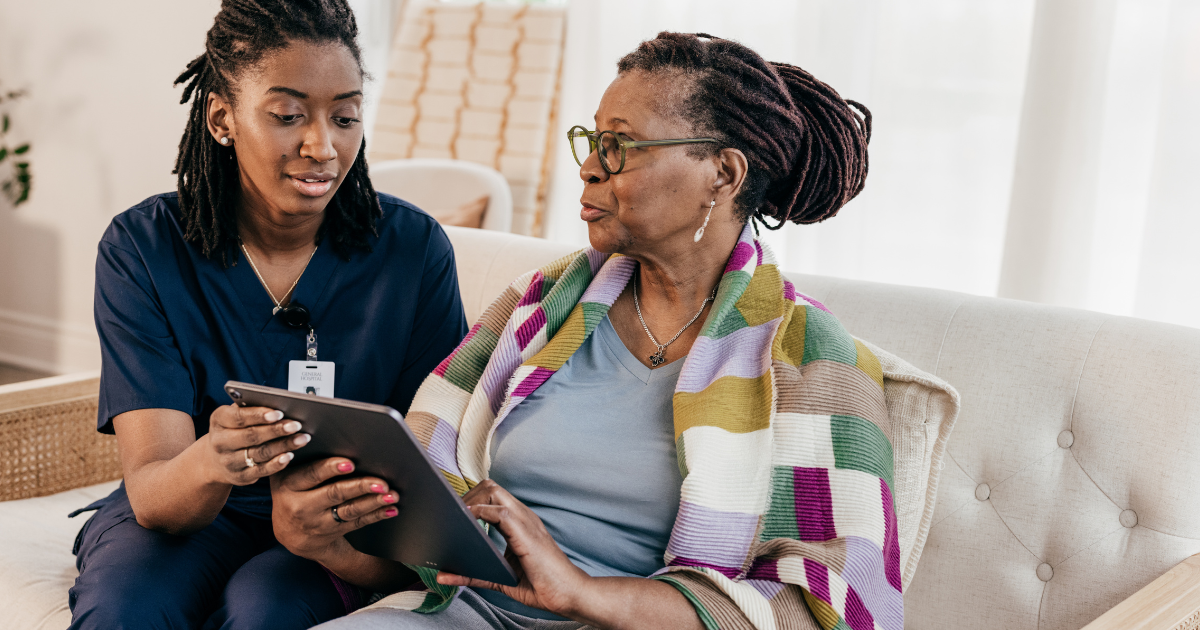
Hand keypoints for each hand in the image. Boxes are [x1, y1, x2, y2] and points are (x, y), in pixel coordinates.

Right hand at [205, 404, 309, 485]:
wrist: (215, 459)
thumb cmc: (234, 429)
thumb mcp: (235, 414)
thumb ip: (252, 407)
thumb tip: (280, 401)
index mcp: (218, 420)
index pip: (238, 417)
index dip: (259, 415)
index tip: (279, 413)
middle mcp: (220, 442)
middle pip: (251, 436)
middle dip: (276, 430)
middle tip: (297, 425)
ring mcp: (229, 462)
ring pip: (259, 453)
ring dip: (283, 446)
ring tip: (302, 438)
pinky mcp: (240, 477)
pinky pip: (261, 471)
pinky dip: (276, 464)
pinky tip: (290, 455)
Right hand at [270, 457, 399, 562]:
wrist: (289, 534)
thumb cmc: (293, 493)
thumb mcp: (288, 478)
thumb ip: (305, 462)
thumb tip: (339, 439)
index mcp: (289, 485)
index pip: (311, 474)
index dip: (330, 468)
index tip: (350, 464)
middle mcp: (301, 506)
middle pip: (334, 493)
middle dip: (360, 487)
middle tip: (381, 482)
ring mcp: (317, 522)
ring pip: (349, 510)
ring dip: (374, 502)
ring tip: (392, 495)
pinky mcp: (333, 532)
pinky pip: (357, 523)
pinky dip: (376, 515)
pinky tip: (391, 509)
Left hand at [436, 480, 591, 617]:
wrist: (568, 594)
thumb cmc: (542, 586)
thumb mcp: (500, 578)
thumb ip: (474, 575)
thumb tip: (444, 576)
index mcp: (520, 523)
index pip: (493, 495)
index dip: (472, 499)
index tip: (454, 514)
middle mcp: (523, 516)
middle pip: (490, 486)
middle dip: (467, 495)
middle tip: (451, 514)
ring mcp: (526, 522)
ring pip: (494, 491)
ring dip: (471, 500)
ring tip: (456, 517)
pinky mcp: (526, 533)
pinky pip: (500, 512)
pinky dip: (481, 512)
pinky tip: (469, 522)